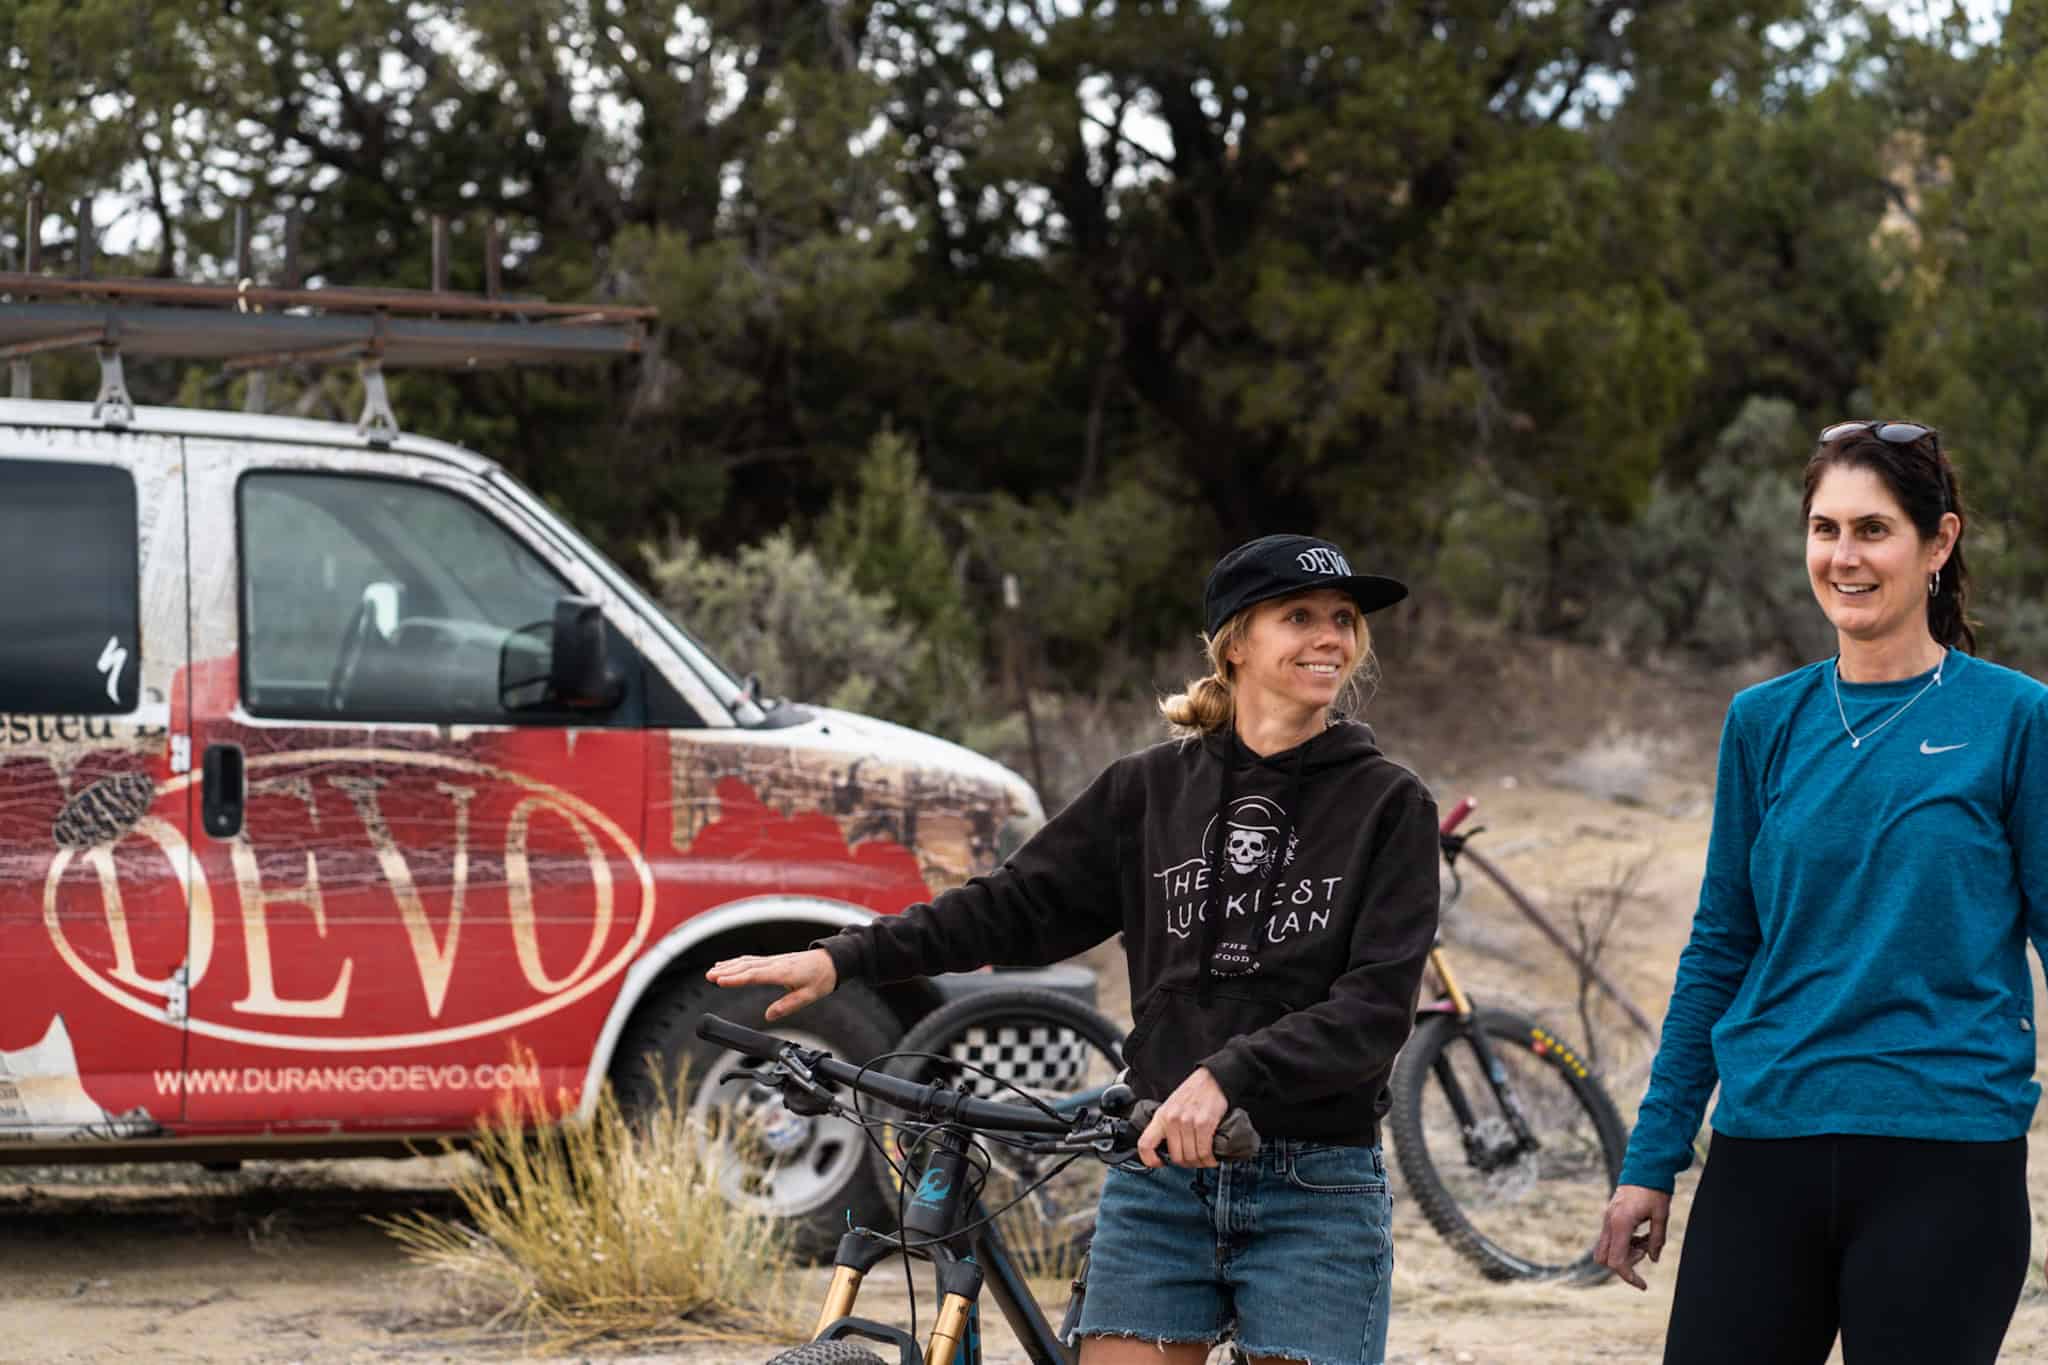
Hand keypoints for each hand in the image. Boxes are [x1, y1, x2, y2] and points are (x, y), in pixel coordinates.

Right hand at [704, 949, 836, 1021]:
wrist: (831, 961)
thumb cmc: (822, 978)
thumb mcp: (809, 996)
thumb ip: (788, 1005)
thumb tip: (769, 1015)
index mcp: (783, 972)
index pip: (755, 975)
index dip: (737, 979)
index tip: (721, 981)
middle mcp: (775, 964)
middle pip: (746, 967)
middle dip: (726, 971)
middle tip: (709, 976)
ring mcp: (773, 960)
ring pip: (746, 962)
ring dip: (728, 966)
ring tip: (711, 972)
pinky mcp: (774, 960)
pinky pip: (751, 960)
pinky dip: (736, 962)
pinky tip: (727, 965)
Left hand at [1136, 1067, 1229, 1168]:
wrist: (1211, 1080)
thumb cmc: (1192, 1094)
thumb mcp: (1170, 1107)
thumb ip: (1166, 1126)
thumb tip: (1165, 1149)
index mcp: (1161, 1116)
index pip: (1145, 1144)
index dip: (1149, 1160)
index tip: (1158, 1164)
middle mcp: (1172, 1119)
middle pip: (1175, 1157)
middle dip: (1185, 1163)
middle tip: (1191, 1160)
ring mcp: (1188, 1121)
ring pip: (1191, 1157)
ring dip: (1199, 1163)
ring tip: (1203, 1159)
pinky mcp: (1204, 1123)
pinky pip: (1204, 1151)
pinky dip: (1209, 1159)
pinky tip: (1211, 1157)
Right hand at [1595, 1184, 1671, 1290]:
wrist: (1644, 1167)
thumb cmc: (1654, 1190)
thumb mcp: (1661, 1216)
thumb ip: (1656, 1240)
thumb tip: (1653, 1259)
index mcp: (1621, 1223)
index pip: (1617, 1261)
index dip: (1629, 1277)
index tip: (1643, 1285)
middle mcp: (1609, 1222)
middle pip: (1604, 1259)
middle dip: (1623, 1264)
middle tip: (1644, 1252)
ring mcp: (1607, 1219)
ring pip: (1605, 1250)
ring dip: (1624, 1253)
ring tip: (1645, 1240)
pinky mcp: (1609, 1217)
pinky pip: (1610, 1239)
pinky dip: (1623, 1243)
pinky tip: (1640, 1234)